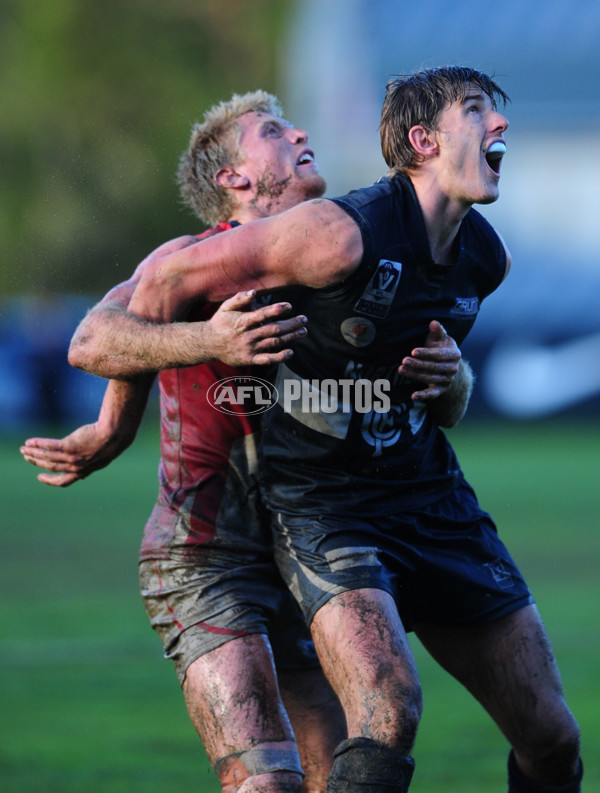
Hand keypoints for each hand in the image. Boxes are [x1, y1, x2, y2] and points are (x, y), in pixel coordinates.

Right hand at [20, 422, 134, 486]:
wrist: (115, 434)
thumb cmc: (111, 442)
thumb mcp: (102, 457)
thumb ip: (90, 463)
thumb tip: (85, 470)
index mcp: (84, 471)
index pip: (63, 481)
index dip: (50, 481)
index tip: (40, 477)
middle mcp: (76, 467)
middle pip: (51, 467)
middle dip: (37, 462)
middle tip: (27, 457)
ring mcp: (72, 457)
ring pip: (47, 457)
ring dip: (34, 453)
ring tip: (24, 449)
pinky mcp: (69, 446)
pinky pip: (49, 446)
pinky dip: (38, 444)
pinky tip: (30, 441)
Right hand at [204, 290, 307, 365]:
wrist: (207, 344)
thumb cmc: (219, 323)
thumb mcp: (225, 307)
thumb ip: (239, 299)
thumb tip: (254, 292)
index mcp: (242, 321)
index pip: (262, 314)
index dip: (277, 310)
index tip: (290, 306)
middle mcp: (247, 335)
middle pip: (273, 329)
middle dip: (291, 324)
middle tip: (304, 319)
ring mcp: (249, 348)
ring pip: (274, 342)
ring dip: (291, 337)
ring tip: (303, 331)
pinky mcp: (249, 359)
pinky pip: (267, 359)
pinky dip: (280, 357)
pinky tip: (291, 352)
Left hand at [398, 321, 460, 401]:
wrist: (447, 363)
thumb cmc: (440, 346)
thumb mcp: (439, 337)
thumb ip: (437, 331)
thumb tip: (433, 322)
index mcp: (455, 354)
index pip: (439, 355)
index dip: (426, 353)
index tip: (413, 351)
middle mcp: (453, 368)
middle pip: (434, 367)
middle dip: (418, 364)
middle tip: (404, 361)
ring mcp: (448, 380)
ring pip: (430, 379)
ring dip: (415, 375)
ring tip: (401, 369)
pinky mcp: (441, 389)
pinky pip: (433, 394)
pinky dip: (423, 396)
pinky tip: (413, 396)